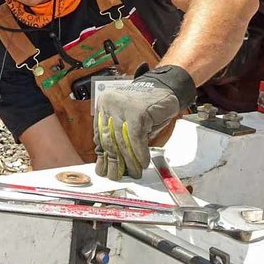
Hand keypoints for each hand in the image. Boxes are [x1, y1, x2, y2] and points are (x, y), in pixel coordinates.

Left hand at [93, 65, 195, 179]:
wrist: (164, 88)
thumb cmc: (145, 107)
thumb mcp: (126, 121)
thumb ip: (115, 136)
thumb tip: (107, 161)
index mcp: (103, 106)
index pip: (98, 135)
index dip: (102, 155)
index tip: (103, 169)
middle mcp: (109, 105)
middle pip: (109, 139)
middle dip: (114, 161)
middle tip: (117, 175)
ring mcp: (123, 107)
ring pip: (122, 141)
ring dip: (129, 161)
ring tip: (134, 172)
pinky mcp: (138, 112)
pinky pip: (136, 139)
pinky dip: (140, 153)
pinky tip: (143, 162)